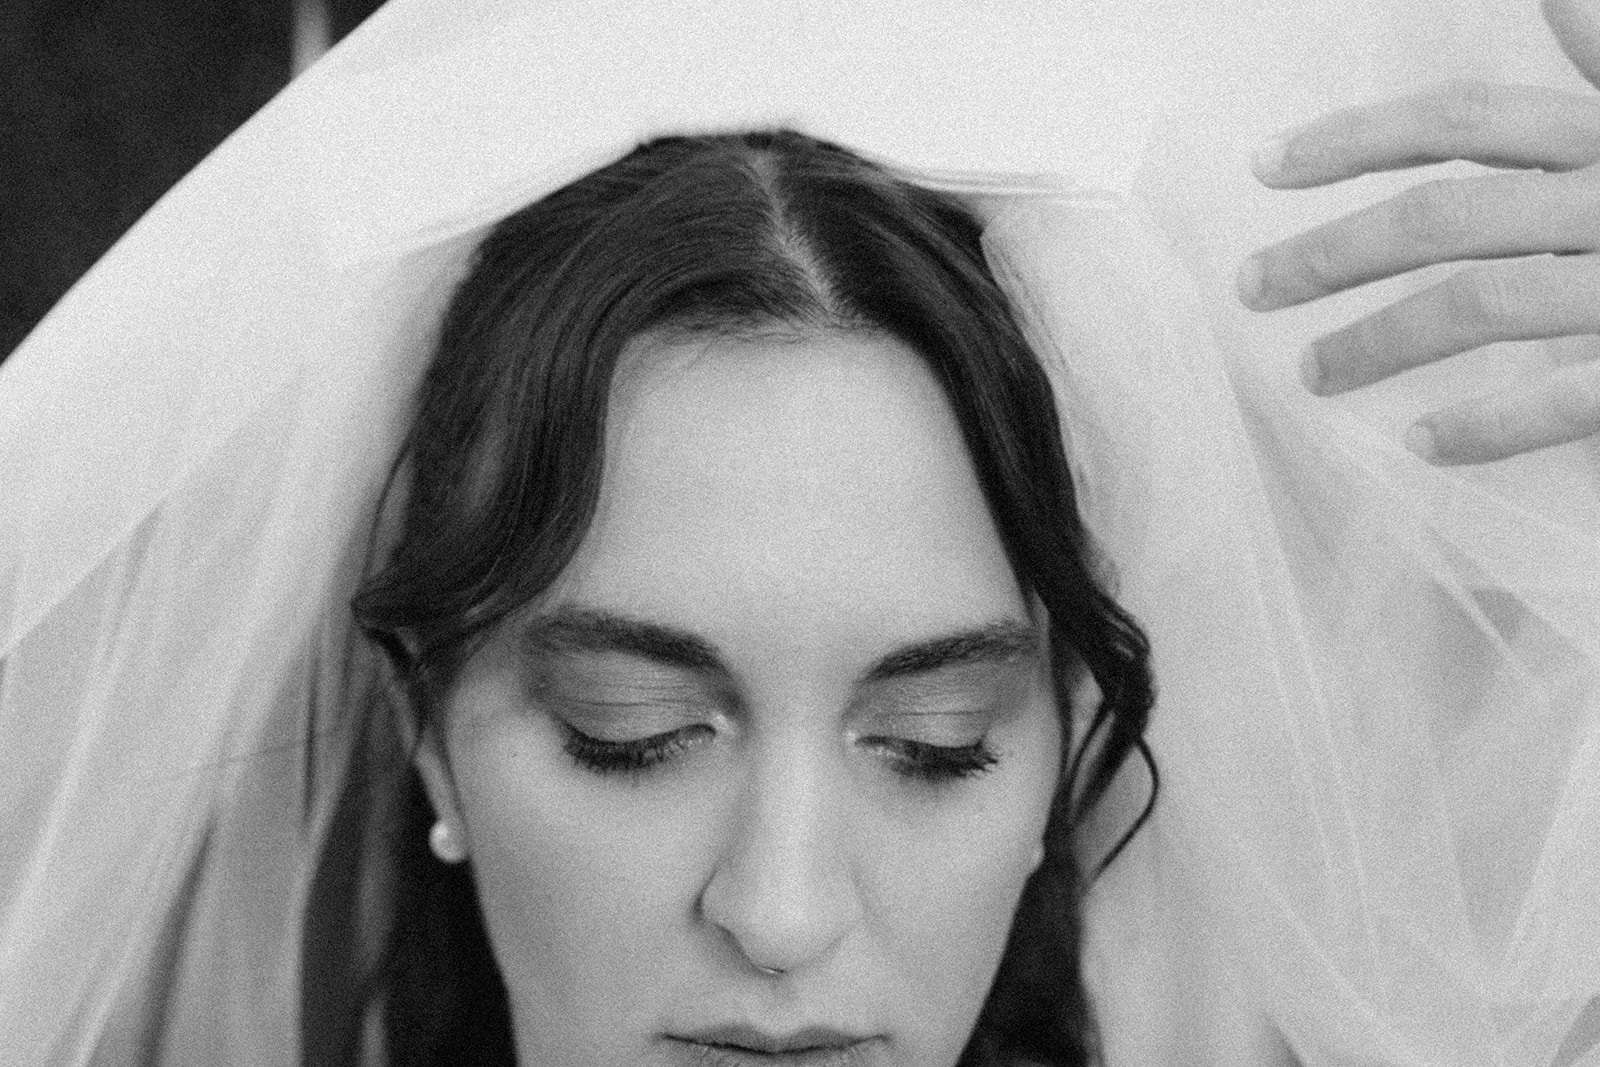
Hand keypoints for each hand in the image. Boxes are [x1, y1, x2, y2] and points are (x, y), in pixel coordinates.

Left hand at [1236, 0, 1599, 464]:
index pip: (1465, 119)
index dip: (1356, 137)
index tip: (1264, 166)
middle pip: (1447, 214)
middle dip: (1332, 250)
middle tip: (1252, 287)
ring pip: (1484, 303)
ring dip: (1380, 342)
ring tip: (1313, 376)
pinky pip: (1570, 396)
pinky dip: (1489, 424)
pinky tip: (1421, 444)